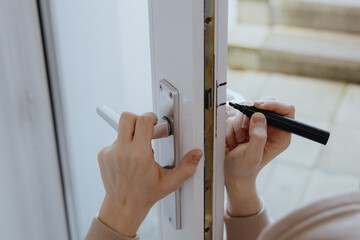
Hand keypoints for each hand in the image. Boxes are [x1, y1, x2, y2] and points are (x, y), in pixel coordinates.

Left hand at [97, 112, 202, 236]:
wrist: (123, 206)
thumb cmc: (144, 194)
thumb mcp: (169, 182)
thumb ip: (186, 168)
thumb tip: (196, 155)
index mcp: (139, 155)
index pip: (143, 121)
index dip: (151, 117)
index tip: (155, 123)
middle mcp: (122, 152)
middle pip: (127, 117)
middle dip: (138, 119)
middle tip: (146, 129)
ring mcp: (110, 153)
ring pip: (120, 129)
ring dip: (131, 134)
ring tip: (139, 149)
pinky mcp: (103, 155)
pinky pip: (114, 141)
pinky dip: (123, 145)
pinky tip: (128, 158)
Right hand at [225, 98, 294, 216]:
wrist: (231, 172)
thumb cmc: (245, 168)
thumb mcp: (252, 155)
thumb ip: (258, 137)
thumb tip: (258, 116)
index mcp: (280, 134)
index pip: (285, 110)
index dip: (272, 104)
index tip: (257, 106)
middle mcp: (270, 126)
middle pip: (264, 104)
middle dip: (248, 115)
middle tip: (243, 128)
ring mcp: (255, 124)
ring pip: (245, 109)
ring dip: (237, 124)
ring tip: (237, 141)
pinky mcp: (242, 123)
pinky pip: (234, 115)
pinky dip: (230, 127)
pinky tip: (232, 140)